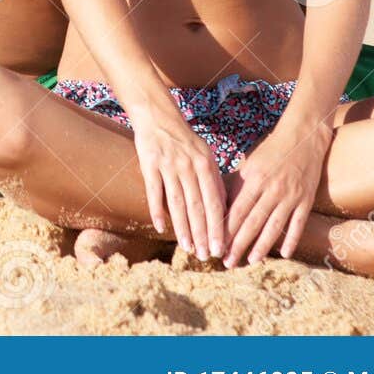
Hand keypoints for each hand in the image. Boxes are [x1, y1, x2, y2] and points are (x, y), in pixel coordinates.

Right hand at [132, 113, 226, 259]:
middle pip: (197, 206)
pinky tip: (161, 228)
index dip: (217, 227)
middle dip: (202, 234)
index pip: (215, 202)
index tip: (221, 248)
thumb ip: (214, 180)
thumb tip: (224, 209)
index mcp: (206, 164)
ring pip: (177, 203)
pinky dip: (157, 211)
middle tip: (206, 256)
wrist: (158, 117)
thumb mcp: (205, 155)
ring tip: (188, 249)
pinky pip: (154, 191)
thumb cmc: (185, 140)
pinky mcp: (149, 164)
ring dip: (183, 228)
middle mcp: (189, 166)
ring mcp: (168, 165)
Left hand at [224, 117, 331, 267]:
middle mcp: (271, 189)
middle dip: (238, 244)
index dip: (226, 230)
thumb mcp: (248, 165)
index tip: (216, 245)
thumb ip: (234, 186)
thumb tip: (217, 207)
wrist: (303, 137)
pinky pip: (297, 224)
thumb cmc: (270, 151)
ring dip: (261, 246)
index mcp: (254, 179)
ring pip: (273, 226)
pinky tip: (284, 253)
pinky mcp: (306, 199)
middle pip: (252, 222)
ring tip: (250, 261)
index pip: (237, 210)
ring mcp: (290, 195)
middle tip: (227, 262)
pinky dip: (291, 239)